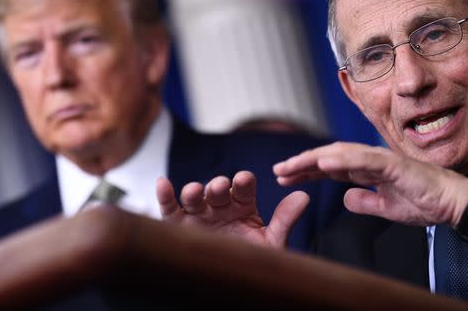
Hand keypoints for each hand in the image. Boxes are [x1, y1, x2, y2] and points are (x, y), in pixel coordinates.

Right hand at [156, 170, 308, 247]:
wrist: (233, 287)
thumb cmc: (252, 261)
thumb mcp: (272, 243)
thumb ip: (285, 219)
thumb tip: (304, 196)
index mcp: (243, 206)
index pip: (244, 188)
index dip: (243, 183)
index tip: (244, 180)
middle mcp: (220, 206)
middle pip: (217, 190)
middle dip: (217, 186)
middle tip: (220, 186)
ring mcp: (199, 214)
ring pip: (194, 197)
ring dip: (193, 191)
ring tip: (195, 191)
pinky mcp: (179, 225)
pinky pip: (170, 209)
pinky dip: (165, 195)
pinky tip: (163, 183)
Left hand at [273, 142, 467, 225]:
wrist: (454, 203)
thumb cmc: (424, 202)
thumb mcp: (385, 208)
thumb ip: (364, 201)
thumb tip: (345, 198)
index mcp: (367, 169)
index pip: (329, 167)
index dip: (306, 170)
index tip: (285, 177)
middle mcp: (370, 159)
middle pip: (328, 157)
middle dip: (301, 163)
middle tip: (278, 171)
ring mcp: (380, 159)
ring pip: (339, 154)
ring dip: (313, 159)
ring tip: (291, 166)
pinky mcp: (392, 163)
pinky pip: (362, 160)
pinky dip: (340, 159)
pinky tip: (321, 163)